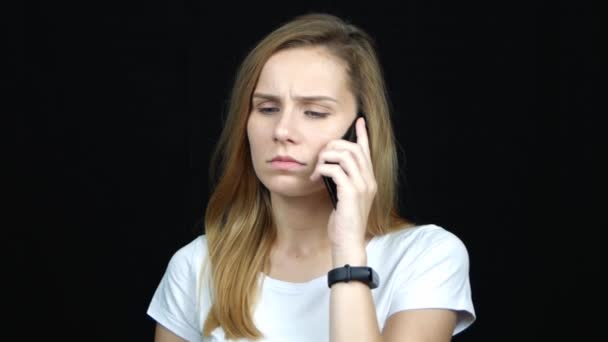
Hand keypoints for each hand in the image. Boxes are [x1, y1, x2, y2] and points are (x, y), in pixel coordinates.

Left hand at [309, 117, 376, 264]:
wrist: (348, 243)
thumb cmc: (344, 223)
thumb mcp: (344, 198)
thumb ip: (343, 182)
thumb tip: (330, 168)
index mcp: (369, 180)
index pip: (367, 151)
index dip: (362, 134)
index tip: (359, 121)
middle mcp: (369, 180)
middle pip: (353, 148)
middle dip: (334, 146)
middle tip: (320, 157)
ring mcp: (362, 186)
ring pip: (345, 155)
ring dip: (326, 157)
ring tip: (317, 169)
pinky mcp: (351, 192)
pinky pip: (335, 169)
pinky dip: (322, 169)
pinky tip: (315, 178)